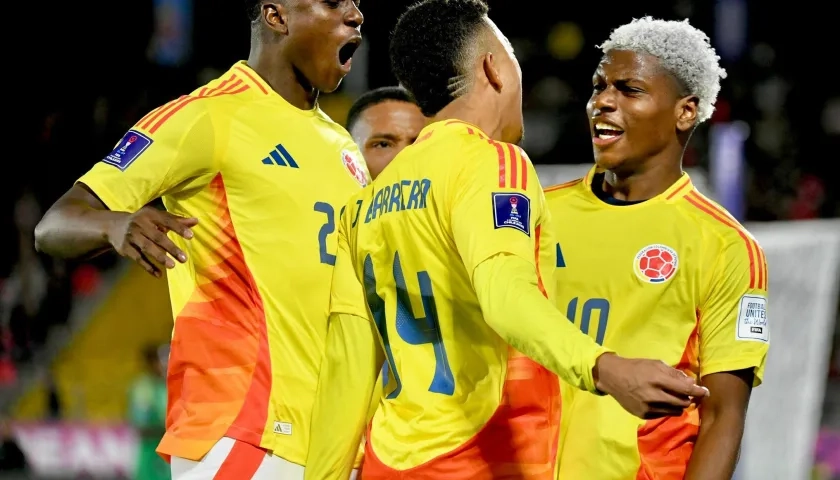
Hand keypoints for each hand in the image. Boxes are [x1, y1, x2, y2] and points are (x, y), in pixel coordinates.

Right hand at [107, 206, 197, 276]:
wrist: (114, 226)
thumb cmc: (144, 221)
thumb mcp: (157, 218)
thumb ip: (177, 221)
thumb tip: (196, 221)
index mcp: (150, 215)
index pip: (167, 221)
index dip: (179, 228)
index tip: (191, 236)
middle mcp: (140, 224)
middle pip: (157, 237)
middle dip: (171, 248)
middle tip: (184, 258)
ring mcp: (131, 236)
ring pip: (147, 248)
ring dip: (160, 257)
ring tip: (172, 266)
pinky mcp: (125, 248)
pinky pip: (138, 259)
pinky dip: (148, 267)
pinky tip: (159, 274)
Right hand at [594, 353, 708, 418]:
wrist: (612, 377)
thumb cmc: (636, 367)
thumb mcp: (656, 364)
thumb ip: (675, 374)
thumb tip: (692, 383)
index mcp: (657, 379)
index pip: (685, 389)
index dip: (698, 391)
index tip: (706, 392)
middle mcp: (653, 395)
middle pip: (682, 402)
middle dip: (688, 398)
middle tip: (685, 393)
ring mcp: (648, 407)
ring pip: (675, 411)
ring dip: (678, 404)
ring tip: (672, 396)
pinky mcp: (643, 415)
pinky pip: (663, 414)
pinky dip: (666, 408)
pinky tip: (660, 401)